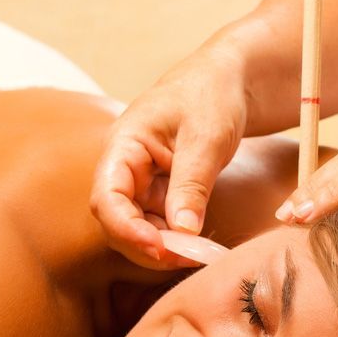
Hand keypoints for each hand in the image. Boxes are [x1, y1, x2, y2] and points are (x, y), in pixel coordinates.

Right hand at [90, 41, 248, 266]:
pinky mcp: (161, 190)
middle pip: (118, 220)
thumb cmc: (212, 94)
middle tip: (190, 258)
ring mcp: (142, 180)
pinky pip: (160, 223)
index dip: (127, 229)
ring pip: (139, 228)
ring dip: (165, 247)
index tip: (160, 247)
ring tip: (202, 254)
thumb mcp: (206, 137)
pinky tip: (202, 245)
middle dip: (147, 245)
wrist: (230, 79)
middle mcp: (125, 166)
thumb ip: (192, 183)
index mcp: (123, 144)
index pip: (107, 197)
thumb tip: (182, 231)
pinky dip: (178, 238)